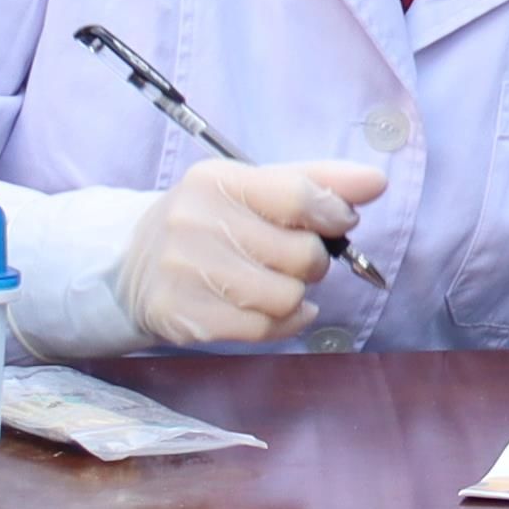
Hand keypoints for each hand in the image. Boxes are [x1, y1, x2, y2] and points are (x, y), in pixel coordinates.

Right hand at [115, 157, 387, 346]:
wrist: (131, 265)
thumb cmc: (212, 223)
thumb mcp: (254, 189)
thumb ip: (317, 182)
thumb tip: (376, 183)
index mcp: (216, 180)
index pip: (299, 196)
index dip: (334, 215)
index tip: (338, 222)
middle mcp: (194, 220)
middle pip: (301, 254)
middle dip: (311, 261)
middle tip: (288, 258)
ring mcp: (183, 270)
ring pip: (286, 297)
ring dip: (294, 295)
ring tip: (272, 283)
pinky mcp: (181, 315)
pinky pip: (263, 329)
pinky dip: (281, 324)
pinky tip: (267, 310)